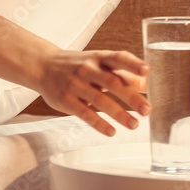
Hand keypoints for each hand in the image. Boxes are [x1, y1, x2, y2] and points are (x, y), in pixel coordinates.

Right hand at [36, 49, 150, 136]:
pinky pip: (84, 113)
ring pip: (100, 100)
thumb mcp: (97, 62)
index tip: (146, 70)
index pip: (118, 58)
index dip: (132, 64)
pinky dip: (98, 123)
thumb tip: (145, 85)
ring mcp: (75, 84)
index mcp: (98, 57)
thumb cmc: (76, 65)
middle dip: (130, 97)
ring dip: (118, 114)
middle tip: (147, 110)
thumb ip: (121, 72)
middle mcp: (87, 69)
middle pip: (112, 82)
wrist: (42, 65)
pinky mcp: (66, 100)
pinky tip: (111, 131)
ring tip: (134, 125)